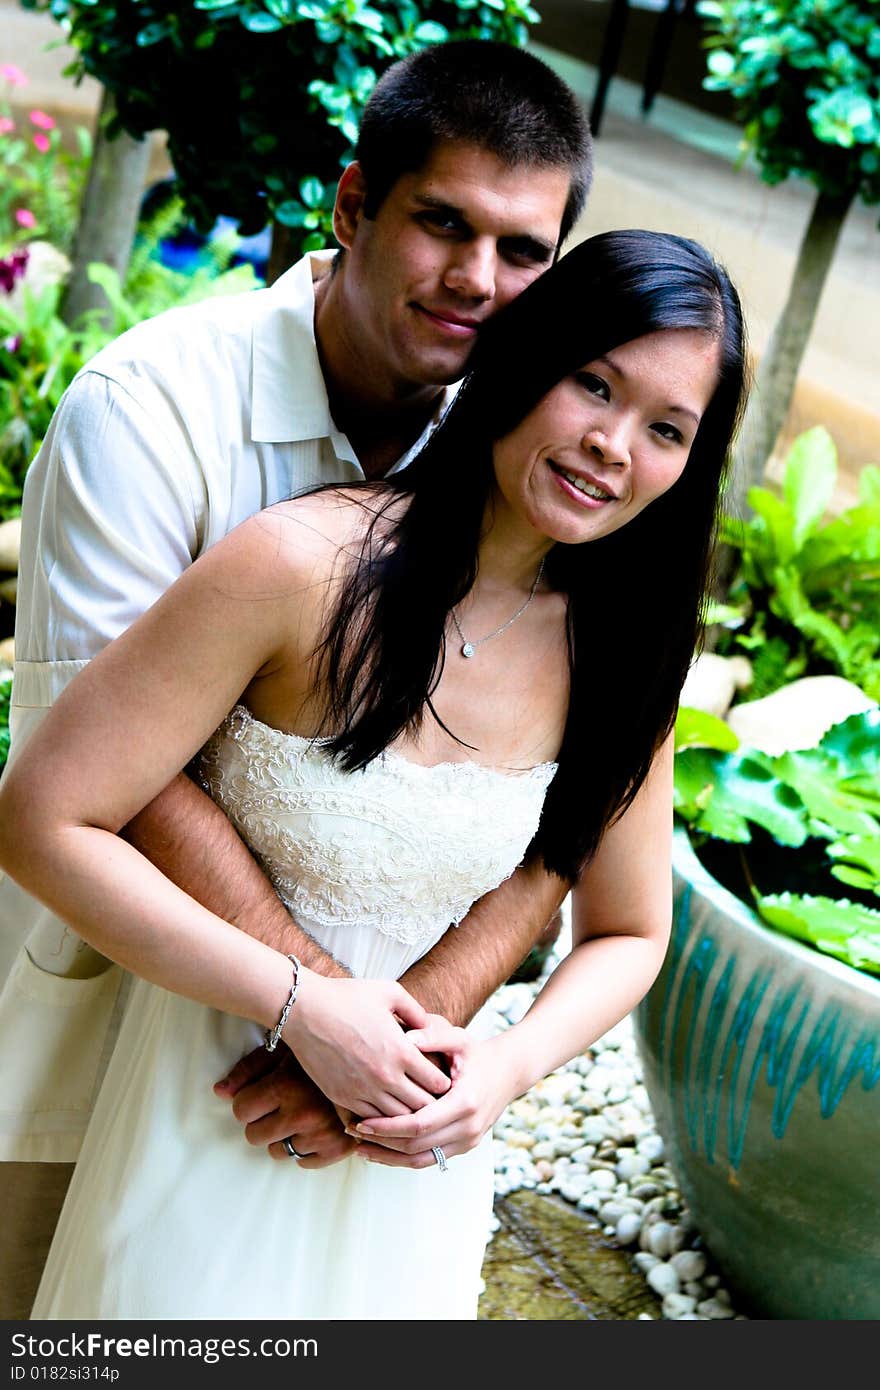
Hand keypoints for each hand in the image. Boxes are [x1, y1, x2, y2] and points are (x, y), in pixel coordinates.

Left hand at [214, 1044, 356, 1167]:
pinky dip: (307, 1147)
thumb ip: (248, 1070)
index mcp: (287, 1086)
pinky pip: (304, 1162)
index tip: (261, 1094)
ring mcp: (322, 1134)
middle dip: (262, 1121)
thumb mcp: (284, 1049)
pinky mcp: (339, 1150)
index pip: (241, 1110)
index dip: (248, 1102)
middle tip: (279, 1105)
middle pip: (254, 1136)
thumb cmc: (323, 1048)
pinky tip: (316, 1125)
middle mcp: (303, 1113)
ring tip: (301, 1112)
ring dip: (284, 1135)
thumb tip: (219, 1093)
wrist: (372, 1058)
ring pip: (278, 1151)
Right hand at [282, 972, 458, 1116]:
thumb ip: (416, 1010)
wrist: (304, 1011)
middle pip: (422, 1107)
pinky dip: (381, 1120)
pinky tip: (384, 1111)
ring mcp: (363, 1091)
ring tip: (409, 1106)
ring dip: (406, 1115)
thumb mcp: (389, 992)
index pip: (437, 1083)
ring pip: (397, 1119)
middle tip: (430, 1098)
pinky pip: (371, 1121)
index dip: (443, 1082)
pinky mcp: (343, 1099)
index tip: (441, 1078)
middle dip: (431, 1104)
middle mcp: (385, 1076)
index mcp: (401, 1051)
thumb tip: (430, 1027)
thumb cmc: (347, 997)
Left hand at [346, 1031, 515, 1169]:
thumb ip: (434, 1036)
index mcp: (465, 1102)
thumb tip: (407, 1039)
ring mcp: (468, 1141)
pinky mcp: (465, 1146)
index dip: (387, 1127)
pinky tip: (382, 1150)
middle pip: (416, 1146)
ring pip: (420, 1159)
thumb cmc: (479, 1052)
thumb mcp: (460, 1039)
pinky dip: (403, 1158)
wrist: (510, 1072)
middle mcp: (468, 1128)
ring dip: (389, 1157)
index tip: (361, 1122)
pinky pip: (430, 1159)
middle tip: (353, 1132)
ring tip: (361, 1147)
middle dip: (381, 1142)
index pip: (418, 1124)